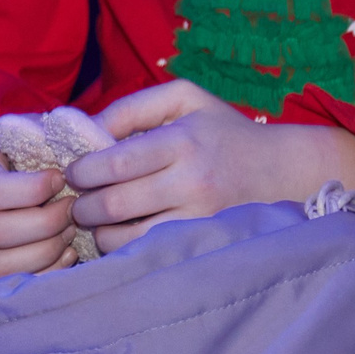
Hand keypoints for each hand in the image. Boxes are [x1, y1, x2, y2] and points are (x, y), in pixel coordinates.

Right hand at [0, 117, 77, 275]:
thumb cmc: (24, 143)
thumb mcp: (36, 129)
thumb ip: (61, 133)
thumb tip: (102, 142)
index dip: (32, 190)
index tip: (61, 177)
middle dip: (45, 223)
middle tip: (72, 207)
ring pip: (1, 261)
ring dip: (46, 248)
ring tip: (70, 228)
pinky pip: (13, 279)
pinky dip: (46, 269)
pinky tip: (67, 249)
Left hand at [65, 80, 354, 255]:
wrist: (282, 170)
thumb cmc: (224, 131)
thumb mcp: (184, 99)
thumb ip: (135, 107)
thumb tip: (90, 128)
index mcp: (182, 141)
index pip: (116, 162)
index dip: (83, 171)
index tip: (73, 172)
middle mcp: (191, 182)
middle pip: (115, 204)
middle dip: (83, 206)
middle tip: (76, 202)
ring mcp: (199, 218)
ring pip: (128, 238)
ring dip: (99, 233)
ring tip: (95, 222)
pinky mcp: (204, 243)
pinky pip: (150, 254)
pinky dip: (125, 250)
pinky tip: (120, 237)